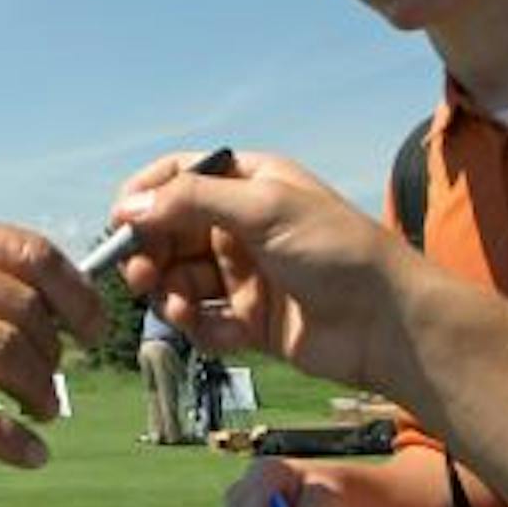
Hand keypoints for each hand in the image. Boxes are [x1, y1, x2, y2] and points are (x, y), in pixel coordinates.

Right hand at [0, 207, 105, 467]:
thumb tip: (40, 297)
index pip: (30, 252)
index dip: (76, 293)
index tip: (94, 327)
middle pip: (24, 307)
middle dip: (54, 353)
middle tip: (56, 383)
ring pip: (0, 352)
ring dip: (38, 391)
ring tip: (45, 413)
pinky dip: (4, 434)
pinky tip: (27, 454)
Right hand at [109, 150, 409, 389]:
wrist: (388, 323)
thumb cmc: (337, 250)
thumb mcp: (264, 208)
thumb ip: (192, 202)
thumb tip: (129, 206)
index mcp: (250, 184)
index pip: (179, 176)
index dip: (145, 196)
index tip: (119, 222)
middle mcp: (243, 226)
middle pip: (171, 232)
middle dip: (150, 252)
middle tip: (139, 275)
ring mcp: (247, 274)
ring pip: (181, 280)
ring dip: (169, 293)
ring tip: (178, 308)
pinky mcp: (252, 321)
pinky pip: (205, 321)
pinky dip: (198, 327)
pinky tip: (209, 331)